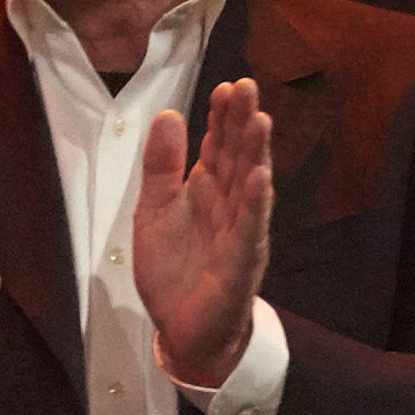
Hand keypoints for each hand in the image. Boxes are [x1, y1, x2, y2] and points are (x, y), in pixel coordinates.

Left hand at [135, 79, 274, 395]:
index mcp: (206, 191)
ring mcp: (240, 232)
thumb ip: (161, 167)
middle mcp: (228, 205)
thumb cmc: (173, 270)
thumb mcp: (153, 212)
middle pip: (237, 157)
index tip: (224, 86)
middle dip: (241, 122)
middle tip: (246, 86)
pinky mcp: (241, 262)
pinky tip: (260, 179)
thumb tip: (169, 116)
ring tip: (259, 119)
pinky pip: (250, 229)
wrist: (182, 329)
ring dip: (255, 153)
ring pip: (249, 186)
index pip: (217, 146)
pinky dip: (254, 204)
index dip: (221, 117)